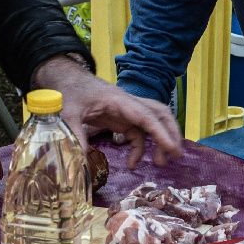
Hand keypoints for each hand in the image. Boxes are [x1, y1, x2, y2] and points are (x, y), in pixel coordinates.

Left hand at [33, 54, 182, 167]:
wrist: (67, 80)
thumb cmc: (70, 91)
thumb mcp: (68, 113)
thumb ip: (75, 135)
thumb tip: (81, 161)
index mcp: (119, 101)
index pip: (146, 116)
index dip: (161, 133)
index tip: (172, 149)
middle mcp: (129, 104)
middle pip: (160, 114)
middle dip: (171, 133)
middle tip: (176, 155)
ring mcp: (127, 111)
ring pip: (153, 124)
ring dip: (160, 141)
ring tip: (161, 162)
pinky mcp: (122, 119)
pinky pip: (138, 134)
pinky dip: (139, 149)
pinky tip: (132, 164)